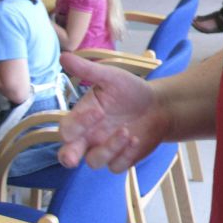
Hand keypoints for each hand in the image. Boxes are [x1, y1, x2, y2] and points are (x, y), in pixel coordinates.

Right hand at [58, 53, 167, 171]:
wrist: (159, 104)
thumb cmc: (130, 90)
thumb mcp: (110, 77)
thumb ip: (87, 70)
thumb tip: (64, 56)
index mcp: (82, 118)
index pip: (68, 128)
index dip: (77, 124)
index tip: (98, 111)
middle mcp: (89, 136)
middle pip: (68, 155)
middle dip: (68, 157)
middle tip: (72, 158)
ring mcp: (105, 149)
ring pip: (94, 161)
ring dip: (109, 149)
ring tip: (127, 131)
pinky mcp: (122, 159)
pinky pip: (116, 166)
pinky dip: (125, 155)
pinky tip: (136, 139)